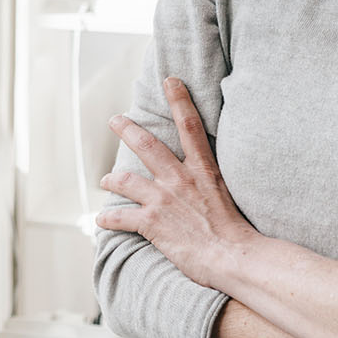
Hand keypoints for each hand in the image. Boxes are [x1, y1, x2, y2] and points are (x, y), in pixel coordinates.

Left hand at [96, 76, 258, 288]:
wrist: (234, 256)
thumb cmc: (237, 232)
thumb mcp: (228, 195)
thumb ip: (212, 182)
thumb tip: (208, 180)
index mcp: (203, 170)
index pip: (190, 125)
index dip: (179, 100)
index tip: (170, 81)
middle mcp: (180, 179)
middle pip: (147, 145)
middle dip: (127, 129)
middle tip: (115, 120)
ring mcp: (163, 200)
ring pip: (126, 180)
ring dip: (112, 179)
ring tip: (106, 179)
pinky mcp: (152, 223)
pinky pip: (120, 217)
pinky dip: (107, 218)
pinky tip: (100, 220)